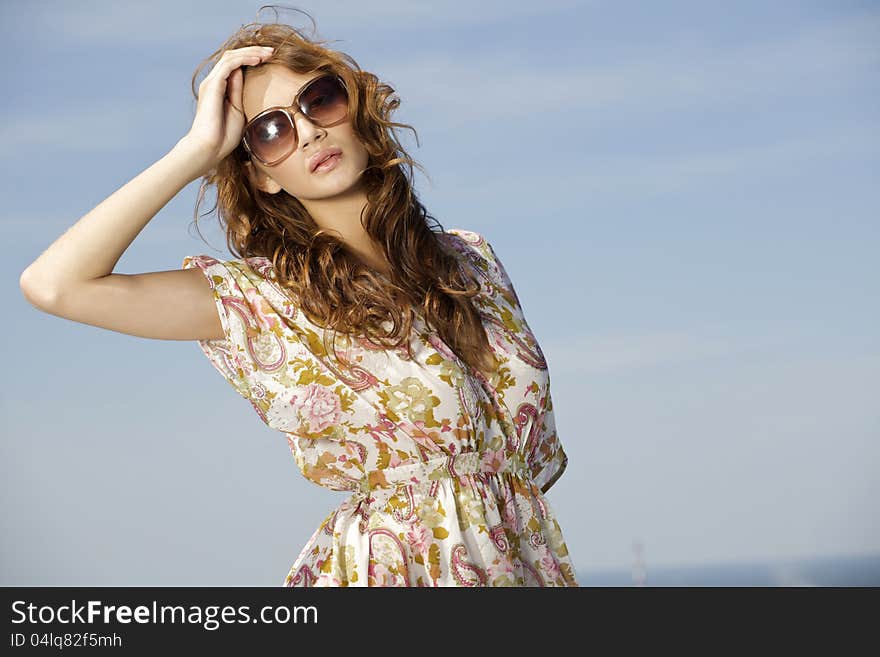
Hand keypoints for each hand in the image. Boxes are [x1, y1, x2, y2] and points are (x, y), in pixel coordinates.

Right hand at [179, 45, 273, 173]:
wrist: (209, 148)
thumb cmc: (223, 136)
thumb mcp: (238, 111)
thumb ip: (239, 93)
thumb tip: (245, 77)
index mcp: (220, 88)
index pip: (235, 66)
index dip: (252, 59)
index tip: (271, 59)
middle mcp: (214, 82)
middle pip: (233, 57)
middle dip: (254, 51)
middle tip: (273, 51)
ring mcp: (212, 83)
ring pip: (231, 57)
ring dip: (251, 52)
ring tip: (268, 53)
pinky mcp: (213, 85)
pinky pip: (230, 64)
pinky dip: (245, 59)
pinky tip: (258, 59)